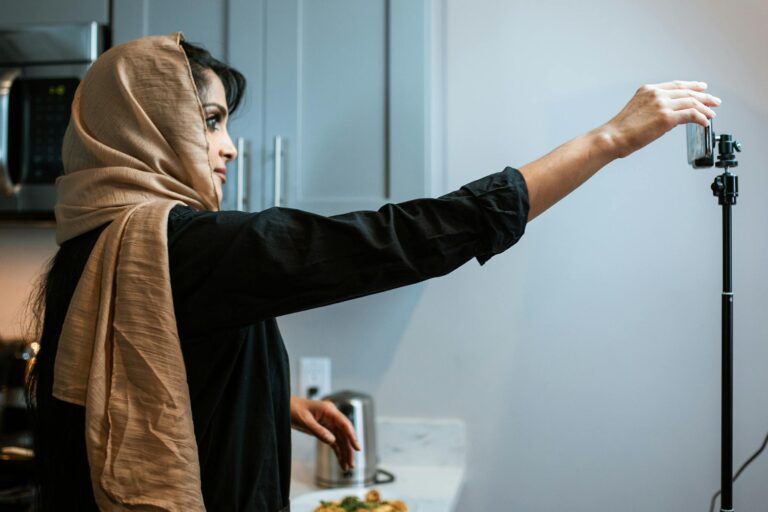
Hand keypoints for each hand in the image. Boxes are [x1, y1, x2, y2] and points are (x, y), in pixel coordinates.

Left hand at [290, 396, 360, 470]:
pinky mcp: (325, 429)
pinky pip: (334, 442)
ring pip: (341, 439)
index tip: (357, 448)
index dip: (352, 436)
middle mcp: (332, 416)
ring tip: (347, 467)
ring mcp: (329, 423)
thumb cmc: (293, 409)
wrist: (285, 406)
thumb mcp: (304, 421)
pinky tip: (341, 461)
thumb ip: (318, 430)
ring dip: (344, 453)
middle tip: (351, 464)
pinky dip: (338, 451)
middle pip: (345, 434)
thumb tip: (332, 441)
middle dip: (349, 449)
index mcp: (329, 410)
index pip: (345, 424)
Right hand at [601, 80, 720, 157]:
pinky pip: (691, 115)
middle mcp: (656, 94)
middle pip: (687, 92)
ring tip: (712, 114)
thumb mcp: (637, 111)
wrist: (612, 137)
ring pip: (692, 102)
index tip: (702, 88)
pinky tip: (705, 122)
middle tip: (714, 101)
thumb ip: (653, 109)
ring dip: (705, 108)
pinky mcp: (667, 117)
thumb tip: (671, 117)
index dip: (692, 86)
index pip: (676, 85)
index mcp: (648, 90)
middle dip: (703, 97)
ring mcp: (662, 104)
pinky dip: (700, 118)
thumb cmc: (620, 130)